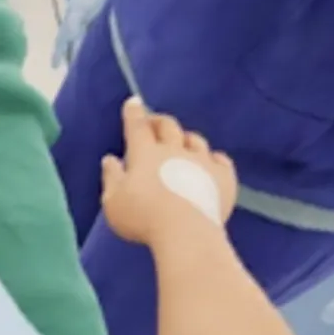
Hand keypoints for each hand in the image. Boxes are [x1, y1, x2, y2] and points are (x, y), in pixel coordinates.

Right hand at [100, 97, 237, 246]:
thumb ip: (112, 178)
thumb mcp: (113, 201)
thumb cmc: (142, 217)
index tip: (133, 102)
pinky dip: (214, 159)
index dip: (134, 113)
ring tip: (182, 143)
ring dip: (186, 139)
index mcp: (145, 154)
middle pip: (169, 126)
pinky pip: (220, 160)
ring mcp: (202, 162)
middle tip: (154, 124)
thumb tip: (110, 160)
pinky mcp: (223, 178)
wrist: (185, 232)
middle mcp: (174, 151)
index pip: (137, 126)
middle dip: (159, 122)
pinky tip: (211, 162)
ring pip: (195, 140)